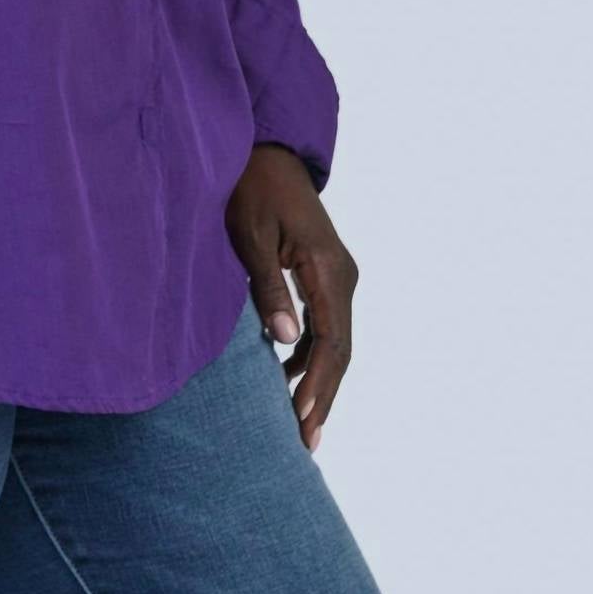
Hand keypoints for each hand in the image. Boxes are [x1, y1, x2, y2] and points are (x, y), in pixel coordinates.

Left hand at [225, 143, 358, 453]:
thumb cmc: (251, 189)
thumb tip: (284, 342)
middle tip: (306, 441)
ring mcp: (337, 275)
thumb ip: (267, 287)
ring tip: (299, 423)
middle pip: (340, 349)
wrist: (266, 152)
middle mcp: (343, 276)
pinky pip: (325, 324)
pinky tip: (287, 377)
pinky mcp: (323, 274)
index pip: (332, 341)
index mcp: (328, 269)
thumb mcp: (249, 236)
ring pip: (335, 340)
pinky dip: (310, 353)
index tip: (303, 418)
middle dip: (323, 395)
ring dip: (318, 379)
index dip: (319, 383)